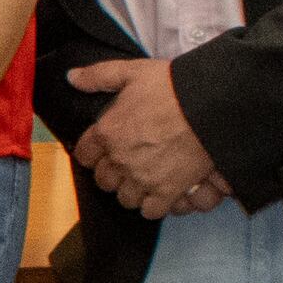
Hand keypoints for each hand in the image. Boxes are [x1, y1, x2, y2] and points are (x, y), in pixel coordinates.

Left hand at [65, 58, 228, 220]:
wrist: (210, 104)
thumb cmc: (172, 87)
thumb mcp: (131, 72)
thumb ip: (98, 76)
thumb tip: (72, 78)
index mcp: (107, 132)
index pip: (84, 155)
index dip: (92, 153)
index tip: (102, 151)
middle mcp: (120, 159)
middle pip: (104, 181)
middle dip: (112, 174)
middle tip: (127, 164)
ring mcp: (143, 178)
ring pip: (125, 198)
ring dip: (132, 190)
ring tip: (143, 179)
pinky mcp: (167, 191)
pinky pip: (150, 211)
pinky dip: (153, 205)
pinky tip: (159, 193)